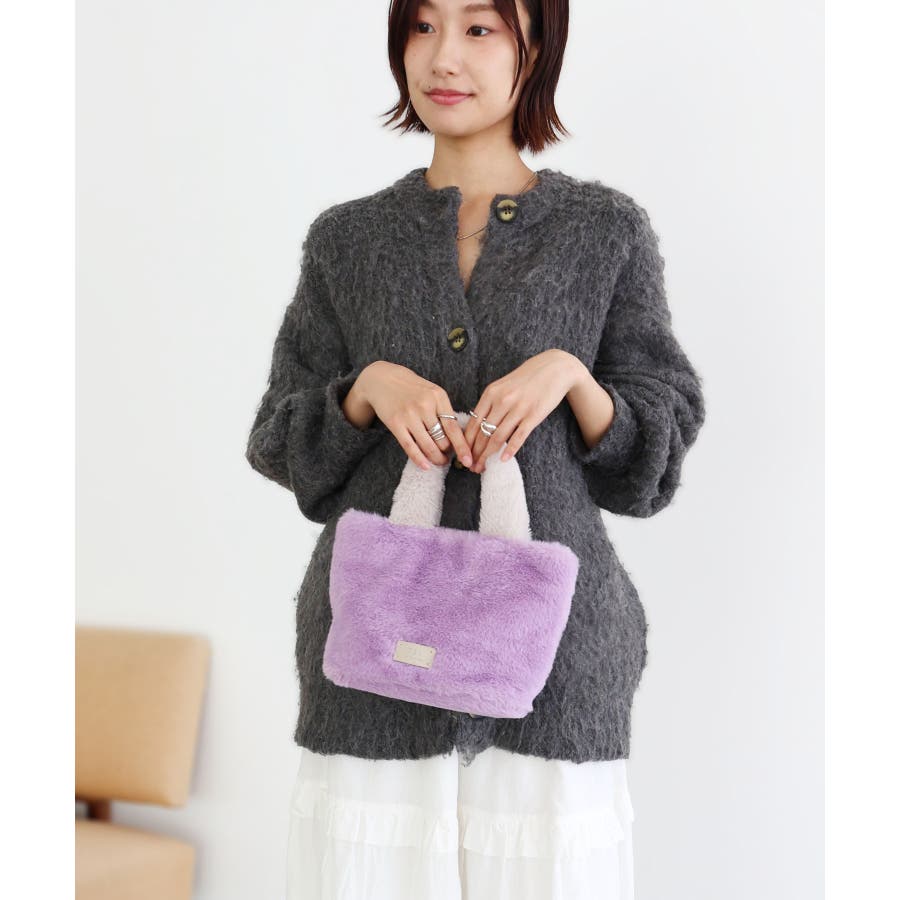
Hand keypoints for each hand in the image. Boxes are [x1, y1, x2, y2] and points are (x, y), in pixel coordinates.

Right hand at [354, 361, 472, 470]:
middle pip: (442, 440)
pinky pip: (410, 447)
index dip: (462, 447)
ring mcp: (409, 415)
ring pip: (428, 446)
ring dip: (436, 458)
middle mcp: (425, 405)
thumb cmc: (412, 388)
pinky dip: (419, 459)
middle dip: (447, 453)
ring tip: (439, 461)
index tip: (468, 460)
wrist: (383, 379)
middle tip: (448, 456)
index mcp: (438, 396)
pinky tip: (426, 466)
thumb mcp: (432, 392)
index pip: (454, 428)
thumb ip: (444, 411)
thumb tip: (458, 437)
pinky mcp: (396, 423)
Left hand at [464, 350, 585, 472]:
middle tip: (472, 467)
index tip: (463, 455)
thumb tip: (478, 424)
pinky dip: (510, 450)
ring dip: (488, 455)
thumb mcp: (503, 385)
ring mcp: (518, 408)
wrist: (555, 368)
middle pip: (483, 433)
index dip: (466, 442)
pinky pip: (518, 436)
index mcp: (491, 393)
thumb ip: (491, 403)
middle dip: (475, 453)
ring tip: (483, 468)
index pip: (473, 423)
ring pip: (497, 437)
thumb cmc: (528, 378)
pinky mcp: (534, 415)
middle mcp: (502, 401)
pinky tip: (503, 460)